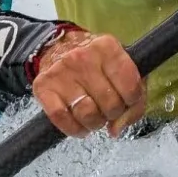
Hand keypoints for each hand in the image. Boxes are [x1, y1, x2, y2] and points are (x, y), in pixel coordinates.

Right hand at [32, 28, 146, 138]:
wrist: (59, 48)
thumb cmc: (97, 63)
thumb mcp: (121, 68)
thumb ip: (134, 98)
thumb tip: (117, 128)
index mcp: (107, 47)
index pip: (131, 87)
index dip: (133, 101)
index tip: (127, 100)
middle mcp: (83, 57)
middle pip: (110, 104)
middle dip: (113, 114)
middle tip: (108, 109)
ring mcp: (61, 71)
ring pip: (87, 114)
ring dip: (95, 123)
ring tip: (94, 116)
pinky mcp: (43, 86)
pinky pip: (61, 118)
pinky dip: (74, 128)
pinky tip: (80, 124)